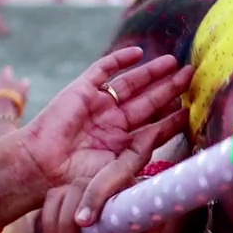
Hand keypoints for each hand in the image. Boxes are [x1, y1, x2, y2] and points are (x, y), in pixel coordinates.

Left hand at [0, 66, 29, 114]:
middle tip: (13, 86)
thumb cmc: (15, 95)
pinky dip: (1, 99)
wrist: (2, 109)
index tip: (11, 70)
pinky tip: (6, 104)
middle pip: (2, 79)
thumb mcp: (24, 87)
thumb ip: (25, 82)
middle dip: (6, 82)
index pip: (7, 69)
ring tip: (11, 97)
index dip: (10, 70)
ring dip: (4, 91)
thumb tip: (25, 81)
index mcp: (4, 75)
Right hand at [21, 48, 191, 232]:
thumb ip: (139, 168)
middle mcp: (113, 123)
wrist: (40, 167)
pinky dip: (119, 60)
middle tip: (191, 76)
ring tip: (174, 62)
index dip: (173, 120)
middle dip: (170, 89)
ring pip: (132, 84)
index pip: (155, 128)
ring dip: (152, 72)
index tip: (192, 111)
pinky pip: (103, 70)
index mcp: (123, 145)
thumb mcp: (114, 176)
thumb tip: (168, 179)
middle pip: (149, 102)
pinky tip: (137, 53)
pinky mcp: (81, 91)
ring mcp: (99, 106)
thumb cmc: (75, 179)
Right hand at [41, 130, 188, 232]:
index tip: (84, 223)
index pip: (120, 177)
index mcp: (137, 200)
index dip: (98, 195)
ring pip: (70, 190)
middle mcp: (116, 188)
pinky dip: (50, 221)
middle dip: (72, 213)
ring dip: (60, 221)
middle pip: (89, 182)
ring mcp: (94, 190)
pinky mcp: (75, 198)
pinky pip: (56, 198)